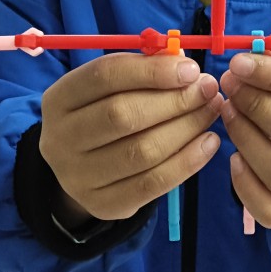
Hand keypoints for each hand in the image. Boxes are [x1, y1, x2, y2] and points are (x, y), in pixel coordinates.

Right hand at [40, 52, 221, 222]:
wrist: (82, 169)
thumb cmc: (102, 115)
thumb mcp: (110, 89)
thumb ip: (142, 71)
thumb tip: (185, 66)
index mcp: (58, 99)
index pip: (104, 76)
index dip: (151, 70)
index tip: (190, 69)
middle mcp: (60, 140)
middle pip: (123, 115)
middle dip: (174, 100)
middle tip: (207, 90)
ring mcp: (79, 177)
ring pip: (142, 151)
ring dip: (187, 127)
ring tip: (211, 110)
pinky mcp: (104, 205)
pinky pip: (153, 183)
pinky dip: (189, 160)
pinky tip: (209, 142)